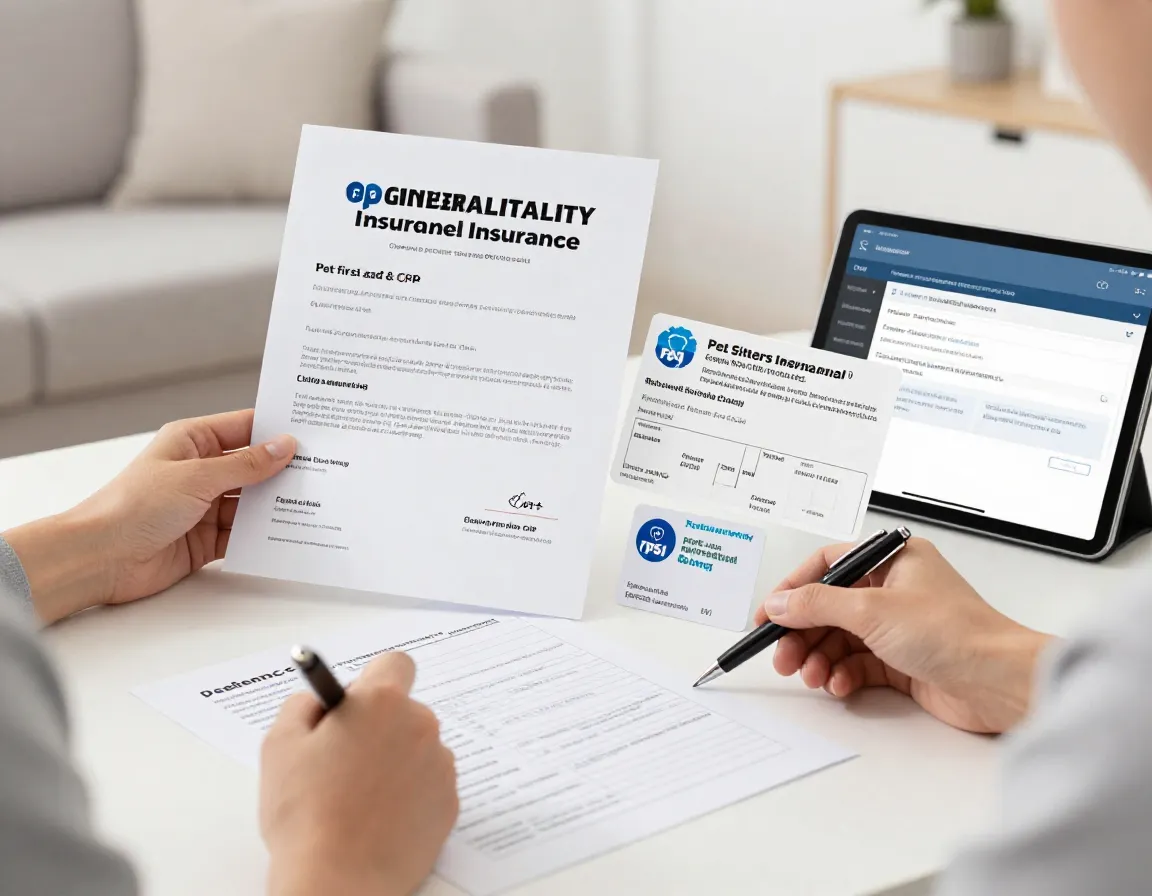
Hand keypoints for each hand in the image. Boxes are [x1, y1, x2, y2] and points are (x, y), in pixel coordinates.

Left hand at [3, 409, 294, 623]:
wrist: (98, 558)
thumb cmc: (132, 506)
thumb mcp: (196, 477)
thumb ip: (245, 465)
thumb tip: (284, 447)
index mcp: (192, 441)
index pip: (245, 428)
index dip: (278, 430)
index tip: (314, 433)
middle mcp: (200, 471)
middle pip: (254, 467)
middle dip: (285, 470)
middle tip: (326, 470)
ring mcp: (204, 505)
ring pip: (253, 501)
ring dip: (277, 505)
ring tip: (316, 502)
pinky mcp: (206, 539)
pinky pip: (245, 533)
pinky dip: (264, 535)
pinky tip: (290, 533)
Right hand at [260, 653, 457, 895]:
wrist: (338, 881)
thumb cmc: (305, 815)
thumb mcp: (279, 746)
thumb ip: (302, 706)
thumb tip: (319, 699)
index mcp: (381, 703)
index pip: (394, 664)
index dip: (372, 683)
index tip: (355, 707)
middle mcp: (420, 726)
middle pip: (404, 711)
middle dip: (378, 727)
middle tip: (343, 762)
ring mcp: (440, 766)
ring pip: (416, 749)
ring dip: (394, 762)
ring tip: (358, 799)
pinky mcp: (449, 804)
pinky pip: (428, 785)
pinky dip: (409, 795)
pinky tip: (379, 820)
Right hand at [754, 537, 1051, 733]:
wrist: (1000, 682)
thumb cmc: (957, 633)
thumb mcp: (872, 610)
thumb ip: (818, 604)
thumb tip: (782, 601)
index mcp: (892, 560)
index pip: (828, 566)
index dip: (794, 589)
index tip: (769, 614)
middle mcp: (894, 589)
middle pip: (829, 607)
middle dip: (802, 633)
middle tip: (781, 655)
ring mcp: (898, 626)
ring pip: (840, 638)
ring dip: (819, 657)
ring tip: (810, 675)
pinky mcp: (902, 660)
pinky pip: (857, 664)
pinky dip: (842, 675)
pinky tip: (838, 685)